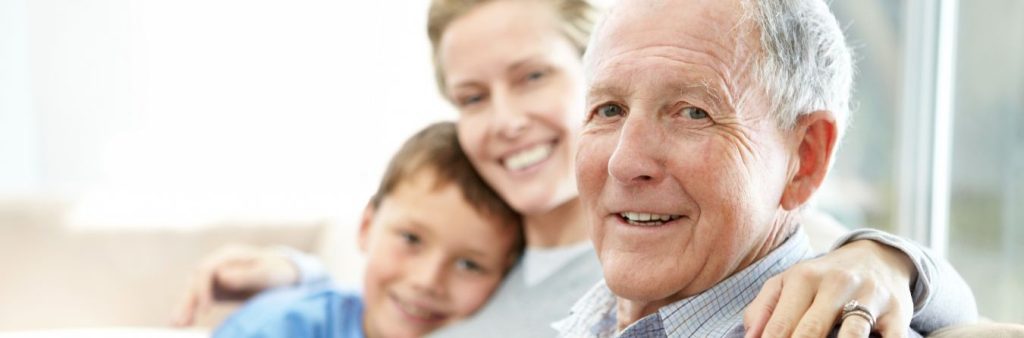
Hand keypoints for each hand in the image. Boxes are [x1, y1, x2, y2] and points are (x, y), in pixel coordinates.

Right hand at [171, 244, 299, 325]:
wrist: (283, 275)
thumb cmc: (278, 272)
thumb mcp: (268, 274)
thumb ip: (247, 275)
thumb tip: (222, 277)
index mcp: (229, 255)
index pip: (207, 270)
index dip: (203, 289)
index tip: (205, 309)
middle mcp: (218, 264)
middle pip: (195, 281)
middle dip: (187, 301)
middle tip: (179, 323)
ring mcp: (215, 276)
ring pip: (193, 291)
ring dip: (184, 307)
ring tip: (175, 325)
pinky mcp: (215, 289)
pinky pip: (198, 300)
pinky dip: (190, 311)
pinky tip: (182, 324)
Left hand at [744, 239, 915, 337]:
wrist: (877, 258)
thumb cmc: (822, 279)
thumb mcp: (787, 283)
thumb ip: (763, 309)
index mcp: (804, 278)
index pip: (780, 325)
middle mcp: (836, 284)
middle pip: (811, 331)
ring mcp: (869, 298)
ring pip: (852, 335)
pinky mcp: (897, 313)